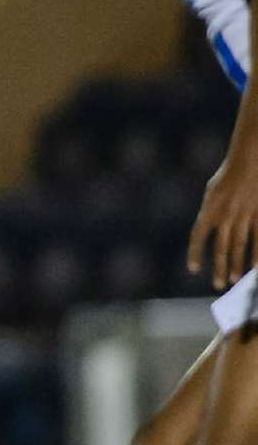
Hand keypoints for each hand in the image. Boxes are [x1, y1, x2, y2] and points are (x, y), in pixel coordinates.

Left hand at [189, 154, 257, 289]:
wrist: (250, 158)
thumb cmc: (230, 175)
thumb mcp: (212, 191)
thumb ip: (210, 212)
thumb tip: (207, 231)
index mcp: (210, 208)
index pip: (198, 235)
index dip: (195, 253)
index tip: (193, 269)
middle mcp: (226, 214)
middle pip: (221, 246)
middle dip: (219, 267)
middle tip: (218, 285)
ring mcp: (245, 214)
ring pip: (241, 245)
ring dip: (238, 264)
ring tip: (235, 281)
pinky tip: (256, 268)